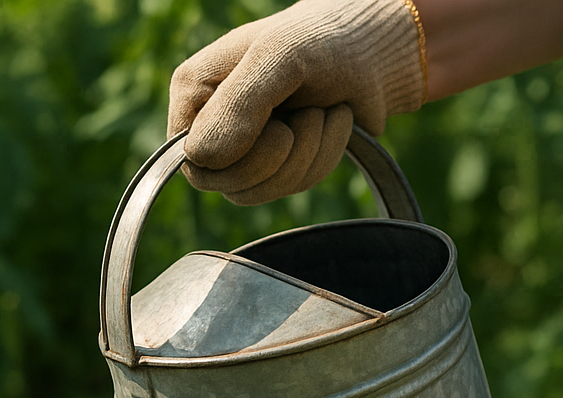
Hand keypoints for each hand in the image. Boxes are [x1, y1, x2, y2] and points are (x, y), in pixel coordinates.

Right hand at [167, 0, 426, 204]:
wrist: (369, 53)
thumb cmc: (319, 41)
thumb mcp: (278, 56)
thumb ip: (238, 103)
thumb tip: (203, 158)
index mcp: (194, 92)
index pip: (194, 157)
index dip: (237, 153)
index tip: (275, 120)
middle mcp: (210, 125)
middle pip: (228, 183)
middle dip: (282, 154)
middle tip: (307, 113)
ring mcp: (241, 150)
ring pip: (260, 191)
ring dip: (308, 153)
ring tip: (322, 111)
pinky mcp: (275, 166)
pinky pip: (291, 187)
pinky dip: (323, 157)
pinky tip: (331, 124)